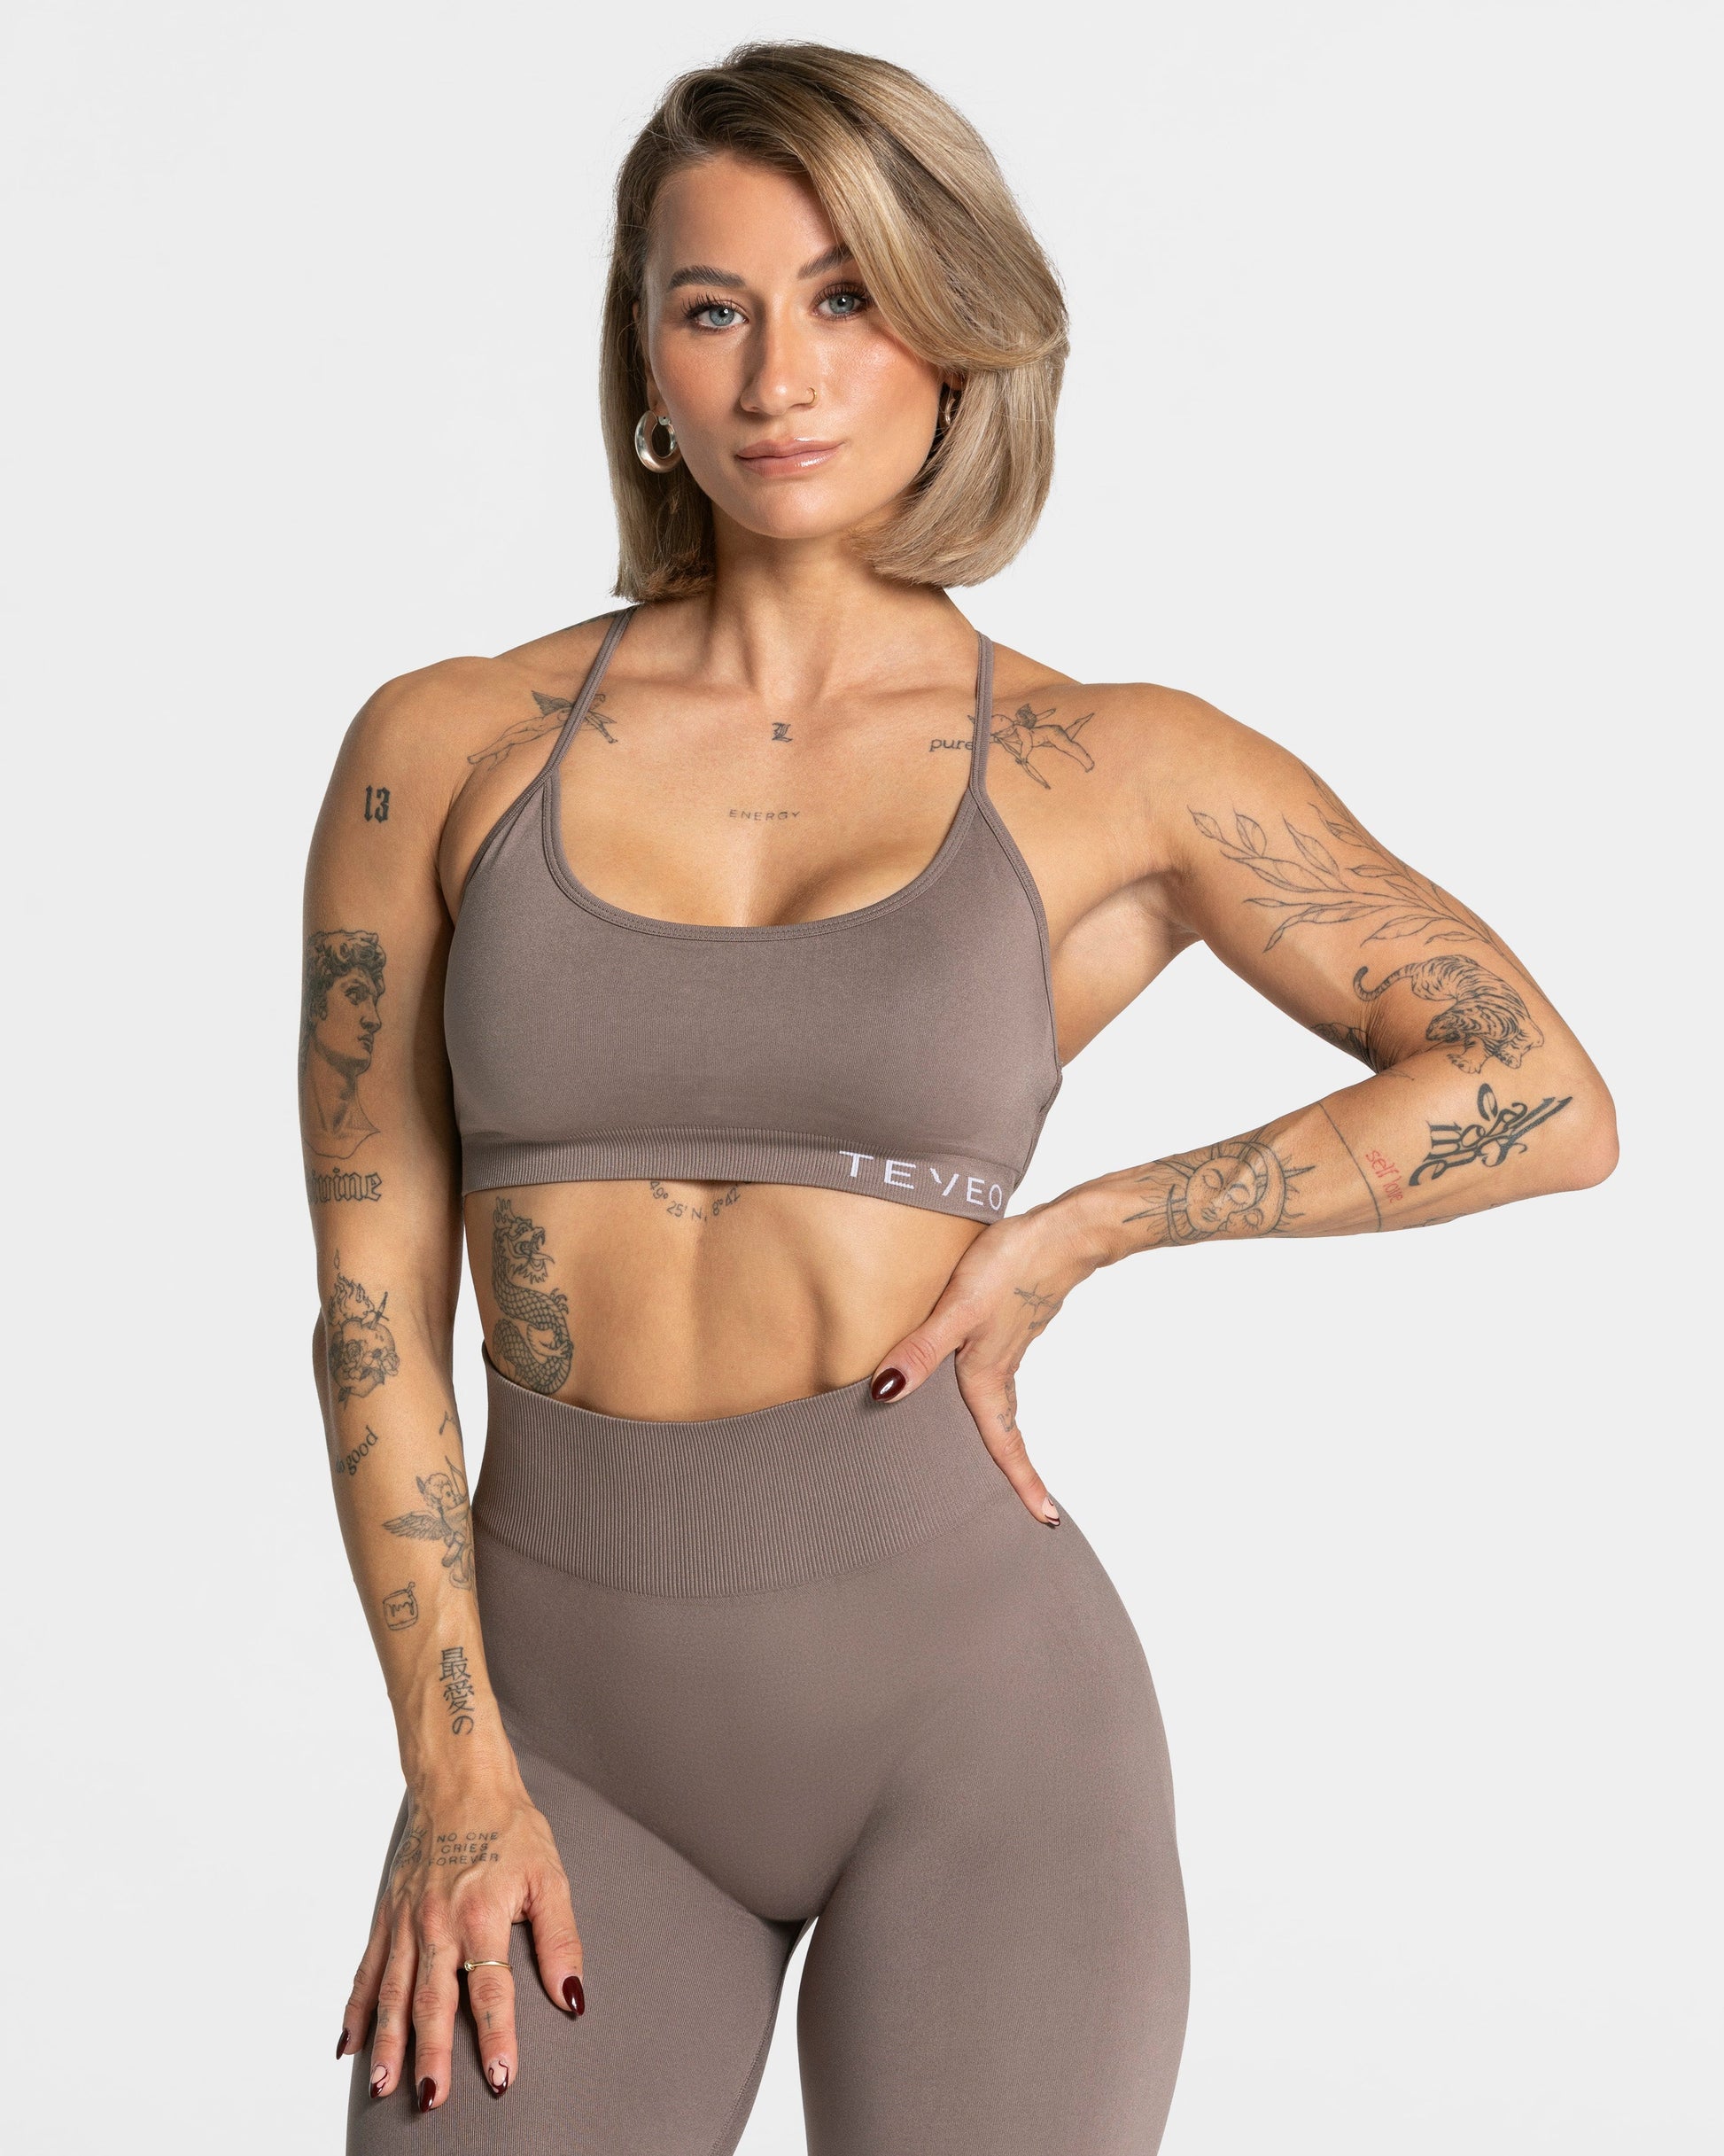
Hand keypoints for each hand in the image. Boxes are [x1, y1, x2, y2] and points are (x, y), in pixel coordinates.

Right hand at [337, 1769, 583, 2109]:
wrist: (459, 1781)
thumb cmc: (510, 1828)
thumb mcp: (550, 1876)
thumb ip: (560, 1939)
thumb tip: (572, 1996)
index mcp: (481, 1913)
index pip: (491, 1989)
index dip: (497, 2036)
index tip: (502, 2079)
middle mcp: (438, 1922)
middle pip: (433, 2000)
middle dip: (432, 2054)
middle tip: (431, 2099)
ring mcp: (407, 1920)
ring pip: (393, 1992)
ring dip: (388, 2042)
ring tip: (383, 2085)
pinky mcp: (388, 1915)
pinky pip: (368, 1969)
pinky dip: (357, 2008)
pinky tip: (350, 2045)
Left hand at [869, 1196, 1102, 1523]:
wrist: (1063, 1231)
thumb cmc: (1011, 1265)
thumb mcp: (958, 1308)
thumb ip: (921, 1350)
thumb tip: (885, 1395)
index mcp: (988, 1375)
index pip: (1004, 1442)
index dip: (1021, 1482)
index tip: (1044, 1520)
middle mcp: (1001, 1366)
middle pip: (1006, 1429)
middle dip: (1016, 1469)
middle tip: (1029, 1506)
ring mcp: (1010, 1343)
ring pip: (1003, 1400)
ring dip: (1005, 1431)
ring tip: (1004, 1456)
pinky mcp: (1012, 1320)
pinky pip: (1001, 1370)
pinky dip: (996, 1393)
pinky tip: (981, 1378)